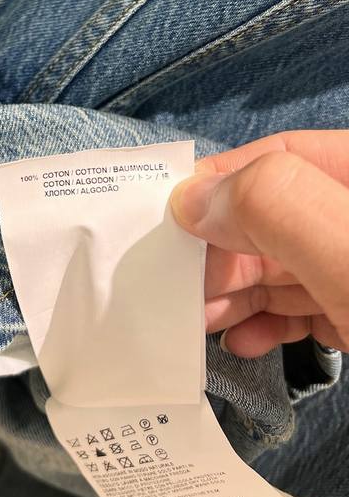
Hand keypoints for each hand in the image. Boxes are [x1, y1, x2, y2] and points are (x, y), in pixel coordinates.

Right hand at [169, 130, 348, 356]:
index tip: (164, 219)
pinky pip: (300, 307)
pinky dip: (265, 322)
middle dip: (216, 253)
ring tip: (197, 320)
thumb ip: (273, 209)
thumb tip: (192, 199)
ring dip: (230, 293)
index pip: (278, 156)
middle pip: (270, 217)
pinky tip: (243, 340)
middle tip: (173, 285)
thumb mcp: (346, 251)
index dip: (216, 182)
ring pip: (279, 266)